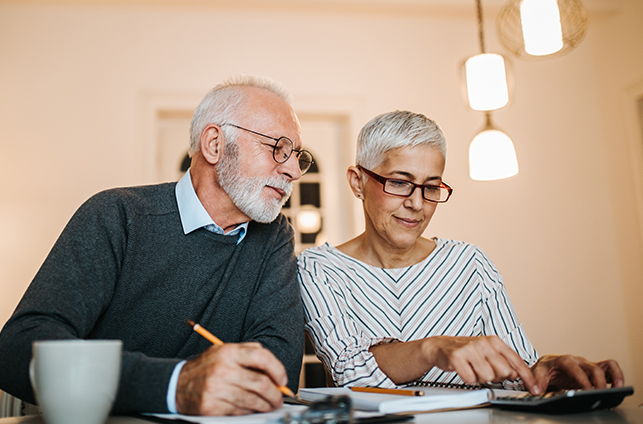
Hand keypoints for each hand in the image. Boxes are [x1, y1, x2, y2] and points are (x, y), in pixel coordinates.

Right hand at [175, 342, 287, 415]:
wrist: (176, 384)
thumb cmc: (205, 368)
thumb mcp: (224, 351)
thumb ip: (248, 353)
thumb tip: (273, 368)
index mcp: (228, 352)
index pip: (262, 357)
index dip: (277, 369)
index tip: (282, 380)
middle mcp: (223, 369)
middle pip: (261, 382)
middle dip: (275, 394)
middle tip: (279, 398)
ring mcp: (217, 388)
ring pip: (253, 400)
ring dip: (266, 405)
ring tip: (270, 405)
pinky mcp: (212, 406)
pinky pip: (240, 411)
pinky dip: (250, 411)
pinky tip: (252, 409)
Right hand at [424, 336, 539, 392]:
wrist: (440, 346)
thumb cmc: (466, 351)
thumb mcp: (487, 352)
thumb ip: (504, 361)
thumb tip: (516, 374)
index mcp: (494, 341)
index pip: (516, 360)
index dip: (527, 376)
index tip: (534, 388)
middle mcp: (483, 343)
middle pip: (503, 372)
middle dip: (496, 377)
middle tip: (485, 370)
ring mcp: (470, 349)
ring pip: (488, 377)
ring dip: (480, 378)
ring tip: (473, 369)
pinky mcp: (457, 357)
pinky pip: (470, 379)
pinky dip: (468, 378)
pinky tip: (464, 370)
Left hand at [531, 354, 623, 393]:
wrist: (547, 366)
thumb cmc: (544, 369)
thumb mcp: (537, 373)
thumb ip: (537, 380)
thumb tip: (537, 389)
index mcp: (563, 360)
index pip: (573, 367)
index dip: (581, 378)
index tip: (587, 389)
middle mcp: (577, 361)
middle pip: (592, 367)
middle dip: (598, 381)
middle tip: (600, 394)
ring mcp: (587, 365)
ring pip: (604, 366)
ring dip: (613, 375)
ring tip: (619, 387)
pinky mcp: (593, 371)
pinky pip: (609, 369)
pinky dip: (616, 375)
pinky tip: (618, 386)